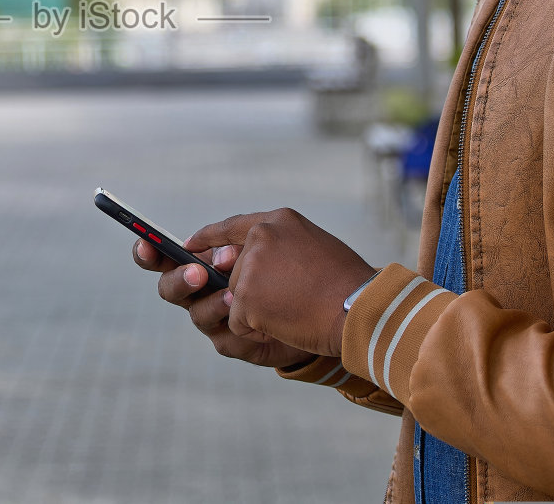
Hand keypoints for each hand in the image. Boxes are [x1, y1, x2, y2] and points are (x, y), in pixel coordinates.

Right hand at [132, 239, 313, 368]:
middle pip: (169, 289)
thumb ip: (238, 242)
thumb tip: (221, 255)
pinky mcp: (232, 342)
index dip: (148, 252)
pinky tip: (253, 320)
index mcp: (199, 261)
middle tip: (198, 273)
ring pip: (196, 314)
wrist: (317, 305)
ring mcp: (213, 319)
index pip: (164, 256)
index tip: (146, 245)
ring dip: (213, 303)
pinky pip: (225, 337)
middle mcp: (199, 291)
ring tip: (232, 296)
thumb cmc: (283, 267)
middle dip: (178, 280)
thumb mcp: (261, 243)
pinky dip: (239, 327)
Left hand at [186, 209, 375, 359]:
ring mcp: (250, 266)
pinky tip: (286, 324)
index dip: (210, 237)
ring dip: (259, 312)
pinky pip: (237, 322)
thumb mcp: (314, 248)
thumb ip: (279, 248)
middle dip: (252, 292)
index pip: (234, 225)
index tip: (191, 245)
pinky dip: (258, 331)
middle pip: (235, 272)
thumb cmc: (349, 286)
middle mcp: (261, 237)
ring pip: (235, 298)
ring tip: (294, 309)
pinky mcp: (245, 297)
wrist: (362, 310)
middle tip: (289, 299)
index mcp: (279, 221)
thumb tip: (241, 260)